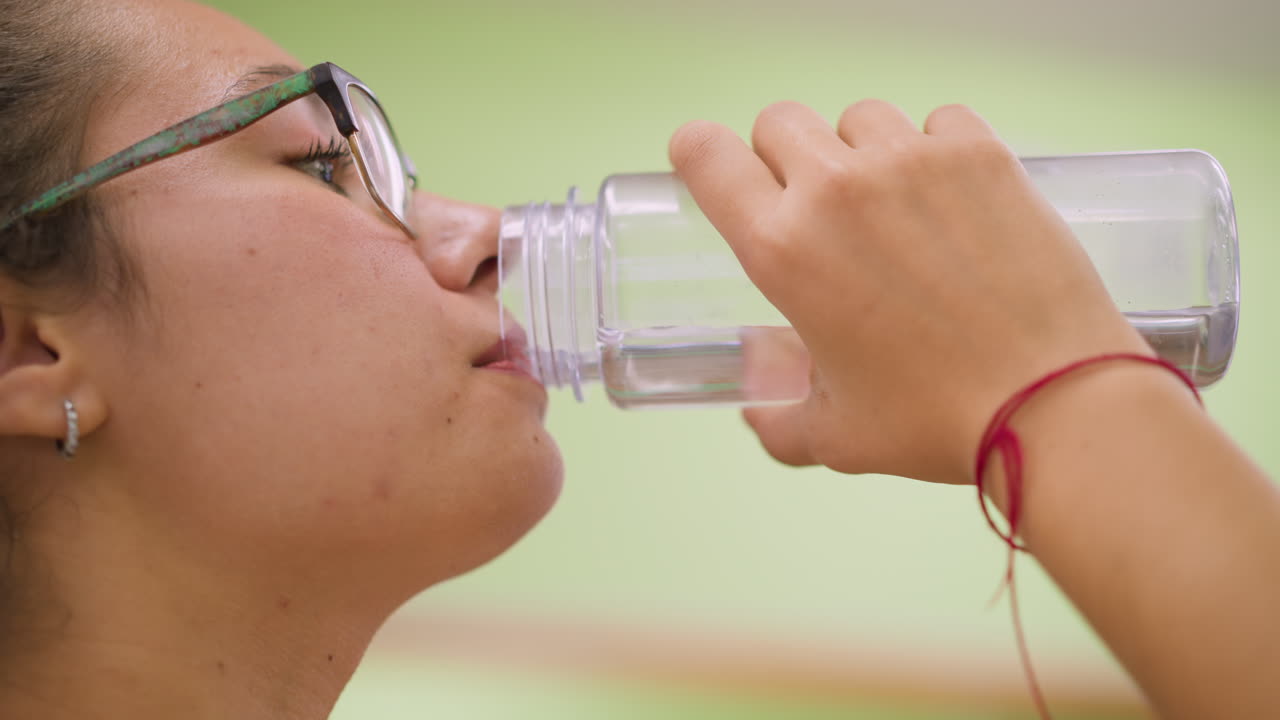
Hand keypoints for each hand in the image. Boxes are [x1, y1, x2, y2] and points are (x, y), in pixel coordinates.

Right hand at [669, 100, 1149, 483]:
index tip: (716, 168)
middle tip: (819, 210)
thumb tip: (761, 410)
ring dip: (862, 153)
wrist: (1054, 402)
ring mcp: (911, 162)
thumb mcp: (834, 436)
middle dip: (785, 159)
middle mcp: (837, 190)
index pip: (706, 154)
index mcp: (783, 250)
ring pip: (859, 118)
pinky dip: (936, 150)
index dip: (700, 154)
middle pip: (779, 122)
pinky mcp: (980, 153)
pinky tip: (954, 202)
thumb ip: (778, 419)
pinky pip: (937, 120)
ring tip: (896, 210)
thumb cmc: (936, 422)